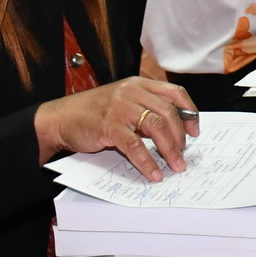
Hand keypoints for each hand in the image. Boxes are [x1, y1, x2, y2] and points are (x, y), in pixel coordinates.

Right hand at [34, 76, 200, 178]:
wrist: (60, 118)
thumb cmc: (93, 112)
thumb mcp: (123, 102)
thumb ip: (145, 109)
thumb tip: (174, 130)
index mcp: (138, 84)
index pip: (175, 92)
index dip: (190, 112)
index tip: (195, 131)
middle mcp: (131, 91)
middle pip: (169, 112)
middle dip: (180, 137)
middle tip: (183, 155)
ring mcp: (120, 107)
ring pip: (156, 126)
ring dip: (170, 149)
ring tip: (175, 165)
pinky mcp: (108, 125)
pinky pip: (135, 145)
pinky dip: (148, 161)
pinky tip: (153, 173)